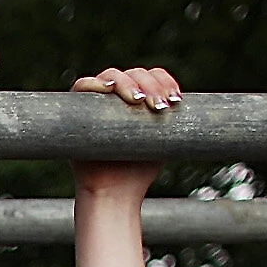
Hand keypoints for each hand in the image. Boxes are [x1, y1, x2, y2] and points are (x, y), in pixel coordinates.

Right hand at [71, 65, 180, 197]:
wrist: (114, 193)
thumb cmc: (139, 170)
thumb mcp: (164, 140)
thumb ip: (172, 121)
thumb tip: (189, 105)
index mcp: (141, 100)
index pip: (153, 76)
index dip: (164, 81)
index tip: (175, 100)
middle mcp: (120, 96)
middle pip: (136, 73)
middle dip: (150, 86)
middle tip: (158, 106)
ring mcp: (98, 100)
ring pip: (112, 75)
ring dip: (126, 83)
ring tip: (137, 100)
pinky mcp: (77, 108)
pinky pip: (83, 86)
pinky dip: (94, 83)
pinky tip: (108, 88)